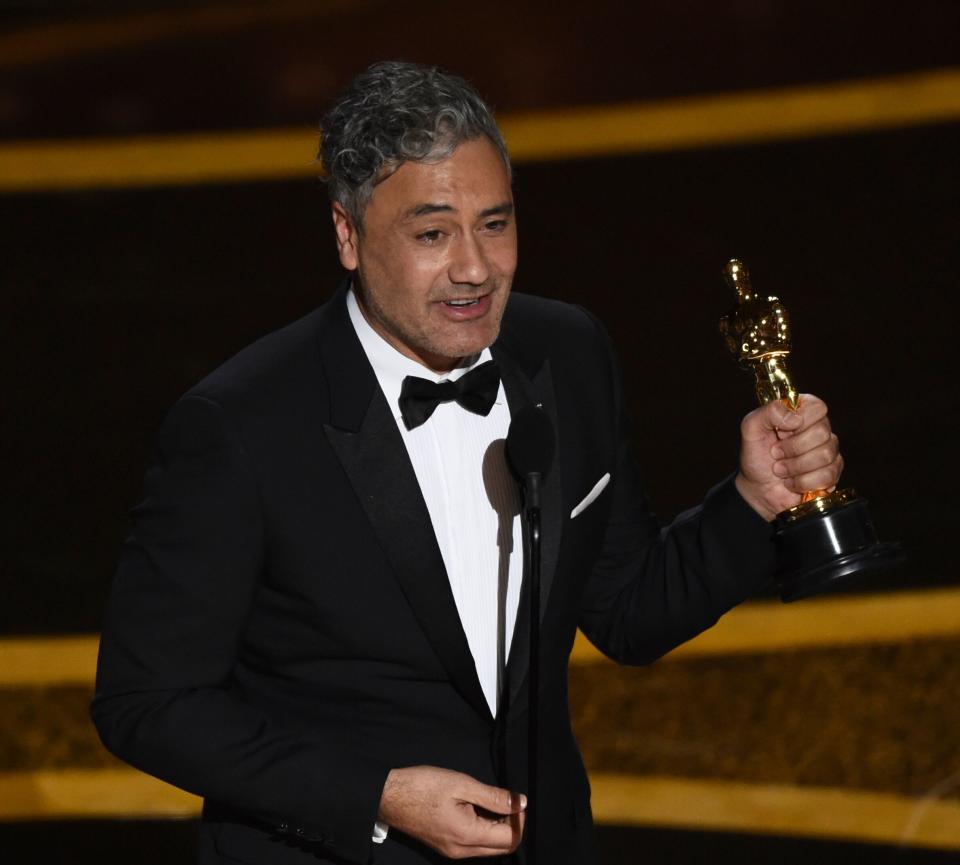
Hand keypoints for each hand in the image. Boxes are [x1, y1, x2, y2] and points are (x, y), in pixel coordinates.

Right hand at [377, 765, 526, 858]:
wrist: (390, 796)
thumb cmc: (422, 787)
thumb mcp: (461, 784)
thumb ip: (493, 796)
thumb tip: (520, 802)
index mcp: (467, 836)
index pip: (510, 838)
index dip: (519, 819)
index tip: (517, 799)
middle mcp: (461, 851)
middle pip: (502, 847)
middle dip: (511, 825)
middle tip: (507, 800)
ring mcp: (452, 851)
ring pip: (489, 848)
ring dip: (497, 828)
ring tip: (491, 801)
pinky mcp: (446, 847)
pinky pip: (474, 845)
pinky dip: (483, 830)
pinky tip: (477, 808)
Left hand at [735, 394, 842, 521]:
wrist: (757, 488)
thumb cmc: (756, 456)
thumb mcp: (751, 428)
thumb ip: (768, 412)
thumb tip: (795, 417)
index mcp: (802, 412)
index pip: (817, 407)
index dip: (799, 422)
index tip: (780, 432)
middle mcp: (819, 429)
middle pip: (821, 433)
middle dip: (792, 449)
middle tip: (776, 453)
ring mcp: (829, 451)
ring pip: (825, 455)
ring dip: (795, 467)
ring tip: (781, 469)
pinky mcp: (832, 473)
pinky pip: (827, 476)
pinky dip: (802, 482)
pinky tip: (792, 481)